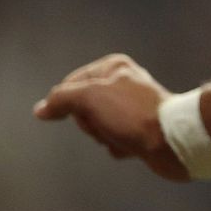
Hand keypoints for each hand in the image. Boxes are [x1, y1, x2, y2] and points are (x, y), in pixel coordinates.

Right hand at [34, 54, 188, 180]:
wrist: (170, 138)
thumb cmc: (130, 113)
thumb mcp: (90, 97)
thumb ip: (62, 98)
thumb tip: (41, 108)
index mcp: (113, 66)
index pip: (71, 84)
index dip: (70, 103)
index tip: (83, 111)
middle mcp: (124, 81)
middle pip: (84, 107)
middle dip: (90, 122)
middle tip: (107, 123)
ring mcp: (133, 105)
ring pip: (98, 126)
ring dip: (104, 136)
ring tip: (121, 135)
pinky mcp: (141, 126)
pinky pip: (115, 139)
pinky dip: (119, 145)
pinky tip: (131, 144)